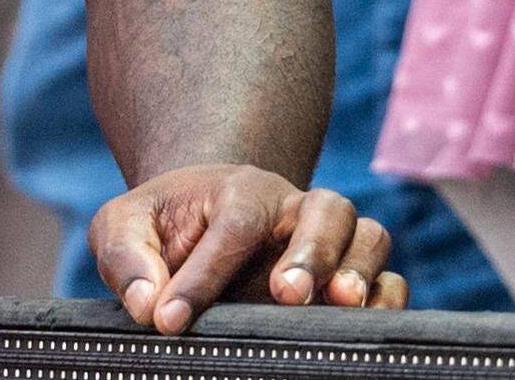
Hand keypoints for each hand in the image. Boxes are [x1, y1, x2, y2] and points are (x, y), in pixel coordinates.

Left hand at [86, 165, 402, 329]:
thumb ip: (125, 255)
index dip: (205, 273)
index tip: (170, 319)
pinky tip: (362, 324)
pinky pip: (389, 280)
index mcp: (241, 190)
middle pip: (328, 210)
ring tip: (338, 304)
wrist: (201, 227)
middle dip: (313, 251)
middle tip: (285, 293)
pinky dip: (387, 299)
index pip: (236, 223)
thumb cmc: (164, 228)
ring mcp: (329, 244)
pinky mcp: (348, 280)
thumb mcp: (124, 227)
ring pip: (369, 236)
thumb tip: (147, 304)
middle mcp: (294, 211)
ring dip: (359, 270)